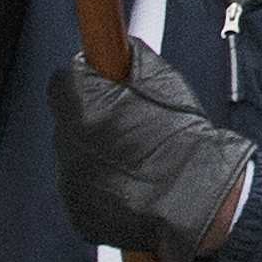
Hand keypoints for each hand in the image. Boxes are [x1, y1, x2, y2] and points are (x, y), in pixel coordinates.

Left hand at [46, 44, 253, 261]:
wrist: (198, 196)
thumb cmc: (186, 142)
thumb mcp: (165, 80)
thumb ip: (131, 60)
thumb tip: (115, 48)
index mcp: (85, 108)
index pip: (63, 80)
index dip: (86, 79)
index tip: (102, 82)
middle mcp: (69, 146)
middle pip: (69, 120)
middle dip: (93, 117)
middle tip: (129, 121)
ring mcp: (72, 183)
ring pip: (76, 156)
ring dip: (97, 152)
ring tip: (137, 156)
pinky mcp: (79, 213)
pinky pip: (84, 189)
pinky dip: (103, 184)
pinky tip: (132, 180)